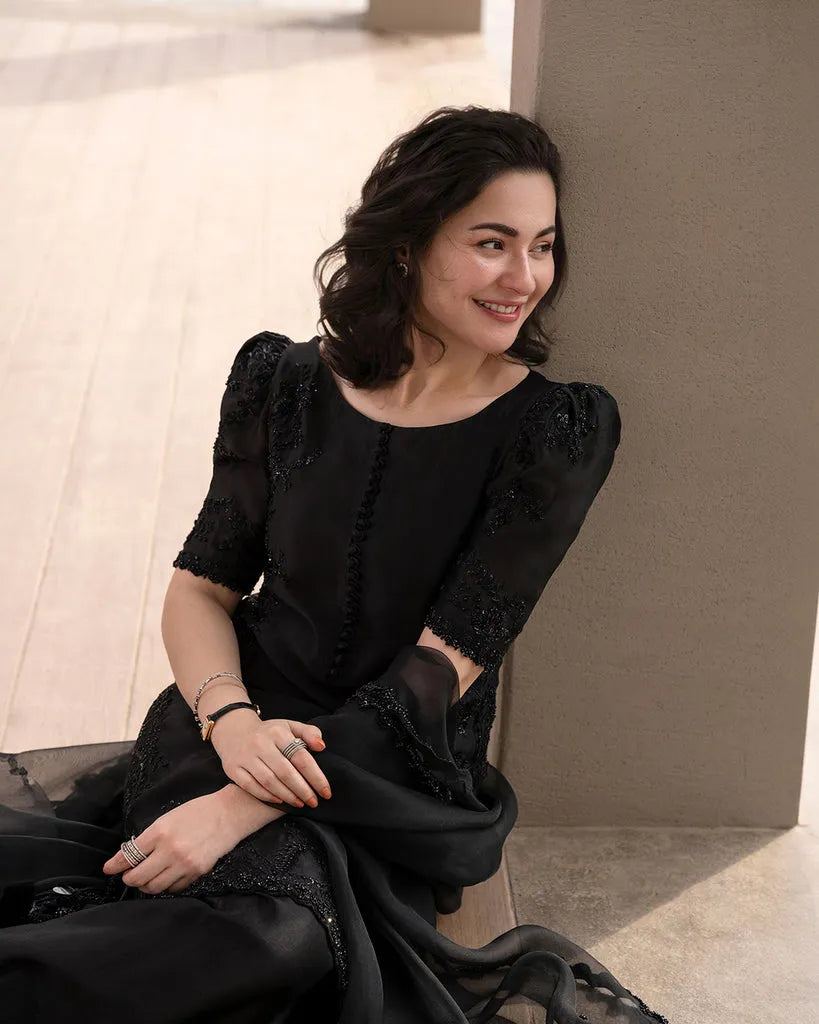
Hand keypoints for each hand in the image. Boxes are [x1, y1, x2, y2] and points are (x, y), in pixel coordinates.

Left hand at [102, 790, 244, 894]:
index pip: (129, 855)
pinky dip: (166, 886)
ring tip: (146, 879)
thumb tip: (131, 854)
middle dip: (129, 878)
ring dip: (146, 885)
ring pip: (154, 887)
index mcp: (160, 831)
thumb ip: (150, 837)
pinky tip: (166, 878)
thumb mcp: (169, 818)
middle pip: (138, 876)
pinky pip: (174, 888)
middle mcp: (169, 849)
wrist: (230, 813)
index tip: (109, 869)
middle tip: (128, 876)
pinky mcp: (197, 872)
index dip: (116, 865)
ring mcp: (184, 863)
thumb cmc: (199, 811)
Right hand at [211, 713, 331, 808]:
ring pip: (269, 781)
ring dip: (287, 796)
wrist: (234, 731)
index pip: (301, 757)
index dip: (316, 777)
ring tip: (300, 803)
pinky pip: (251, 786)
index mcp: (278, 732)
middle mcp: (260, 743)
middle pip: (285, 772)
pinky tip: (280, 800)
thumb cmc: (270, 733)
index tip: (326, 791)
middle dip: (303, 790)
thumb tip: (321, 746)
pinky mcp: (233, 768)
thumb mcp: (290, 726)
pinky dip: (267, 796)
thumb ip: (309, 733)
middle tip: (314, 802)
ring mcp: (245, 756)